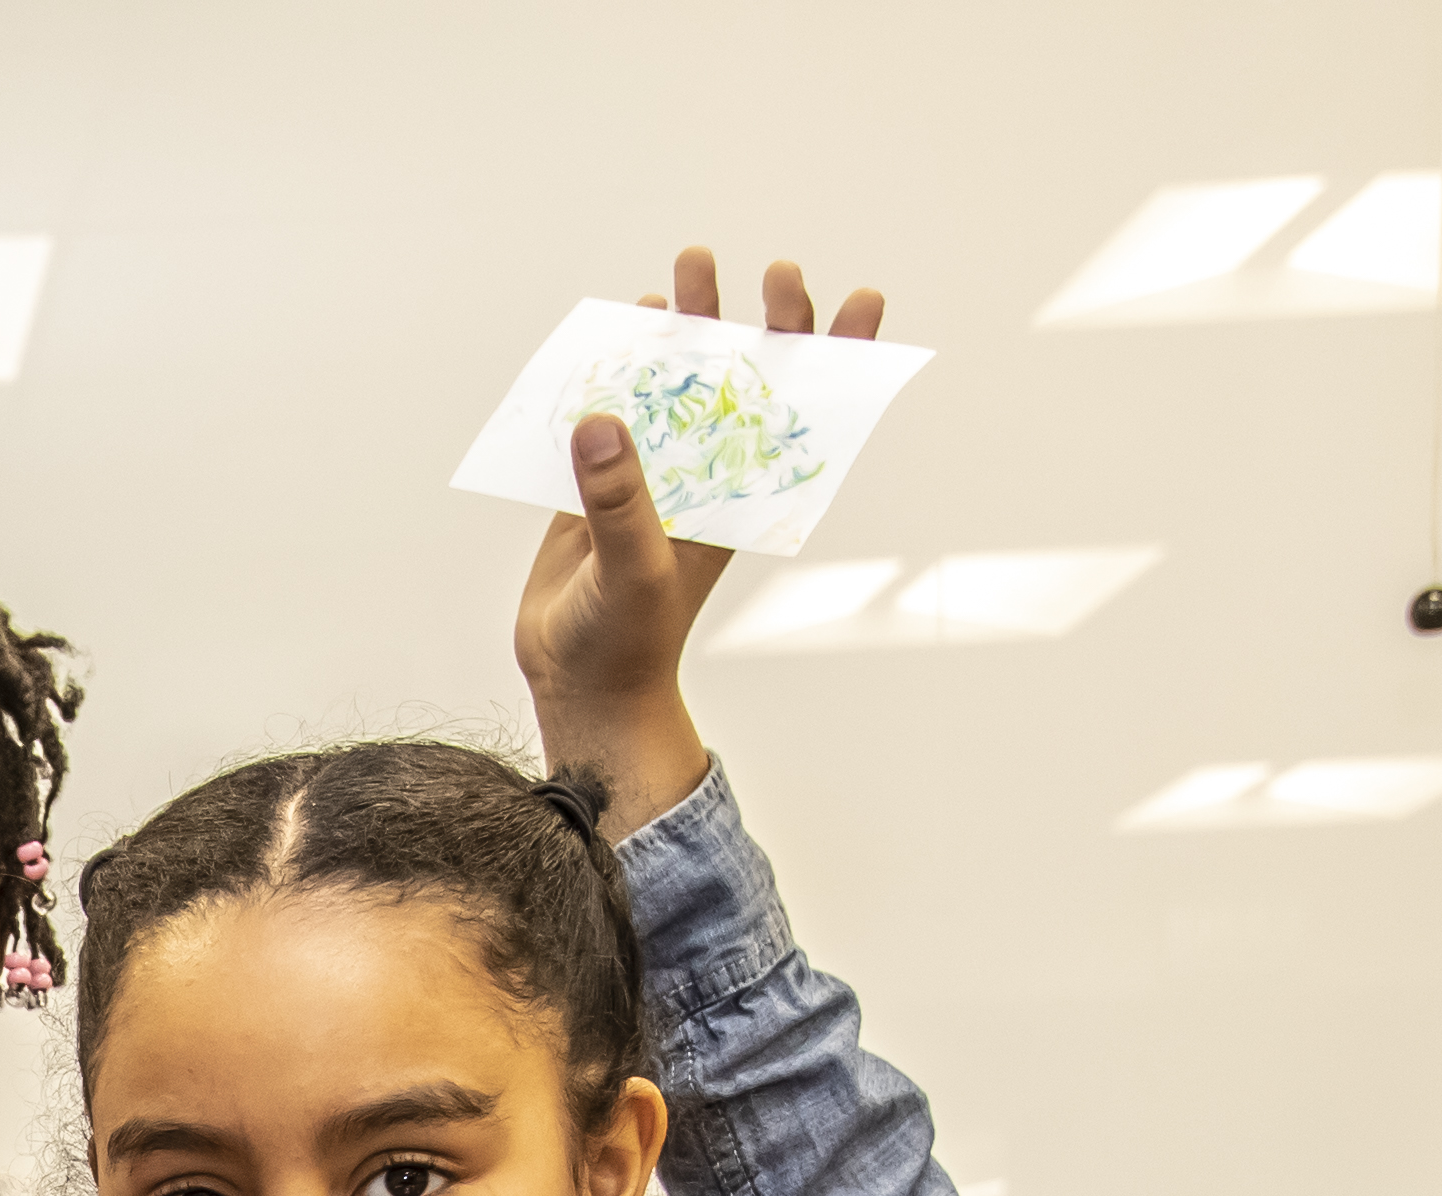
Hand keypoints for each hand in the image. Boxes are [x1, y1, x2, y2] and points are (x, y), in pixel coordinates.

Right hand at [511, 245, 890, 836]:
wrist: (578, 679)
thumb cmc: (625, 638)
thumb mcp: (634, 572)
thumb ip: (621, 499)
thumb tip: (604, 420)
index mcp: (740, 495)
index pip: (803, 414)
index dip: (839, 357)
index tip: (863, 299)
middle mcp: (710, 473)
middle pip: (747, 381)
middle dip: (762, 321)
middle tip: (770, 272)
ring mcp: (658, 471)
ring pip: (681, 383)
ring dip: (687, 328)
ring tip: (682, 272)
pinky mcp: (605, 479)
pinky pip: (619, 410)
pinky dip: (620, 365)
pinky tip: (624, 325)